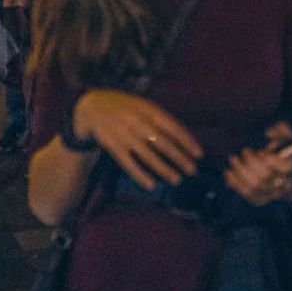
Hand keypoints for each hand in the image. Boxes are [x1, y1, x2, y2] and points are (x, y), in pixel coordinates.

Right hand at [72, 89, 203, 189]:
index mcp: (149, 110)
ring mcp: (125, 135)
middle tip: (193, 171)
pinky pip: (128, 164)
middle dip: (179, 158)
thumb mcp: (144, 105)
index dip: (187, 141)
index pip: (173, 127)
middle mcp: (138, 123)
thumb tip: (184, 137)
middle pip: (163, 143)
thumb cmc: (126, 107)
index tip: (199, 154)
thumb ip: (161, 119)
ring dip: (164, 169)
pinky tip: (151, 184)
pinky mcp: (113, 147)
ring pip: (148, 156)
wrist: (92, 106)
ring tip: (177, 180)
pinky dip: (140, 175)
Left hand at [224, 121, 291, 205]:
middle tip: (246, 152)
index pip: (286, 168)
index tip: (264, 151)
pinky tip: (229, 173)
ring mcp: (278, 195)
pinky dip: (236, 185)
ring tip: (234, 159)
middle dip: (252, 163)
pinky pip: (249, 196)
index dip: (272, 161)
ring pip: (255, 188)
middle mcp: (289, 184)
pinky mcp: (267, 200)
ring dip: (240, 172)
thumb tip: (268, 134)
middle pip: (266, 178)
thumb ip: (283, 131)